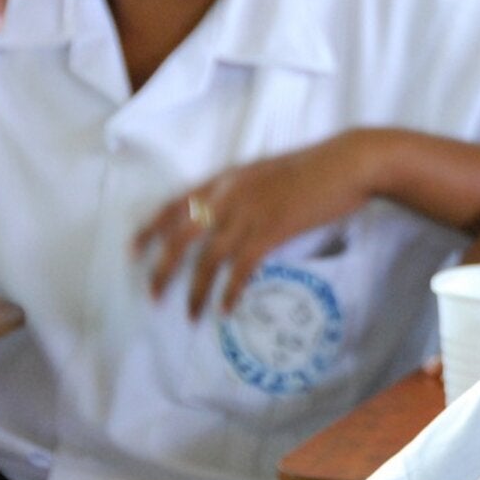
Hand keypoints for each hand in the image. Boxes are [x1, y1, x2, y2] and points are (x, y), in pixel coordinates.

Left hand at [134, 132, 375, 317]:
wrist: (347, 164)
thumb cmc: (316, 168)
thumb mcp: (268, 174)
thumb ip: (244, 191)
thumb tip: (233, 216)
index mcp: (225, 178)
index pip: (174, 204)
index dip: (150, 229)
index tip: (133, 251)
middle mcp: (228, 194)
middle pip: (180, 236)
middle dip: (162, 269)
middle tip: (153, 296)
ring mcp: (248, 213)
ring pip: (207, 259)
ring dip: (195, 291)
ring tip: (190, 315)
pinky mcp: (271, 230)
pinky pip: (240, 268)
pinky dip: (229, 291)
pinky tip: (226, 309)